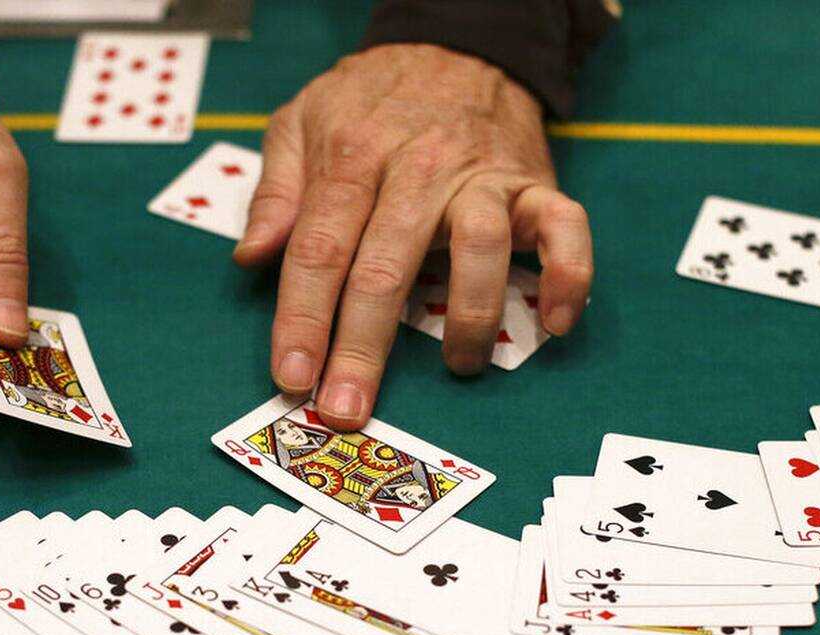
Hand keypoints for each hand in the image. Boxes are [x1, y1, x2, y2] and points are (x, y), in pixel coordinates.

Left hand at [235, 44, 592, 429]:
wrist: (459, 42)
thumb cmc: (369, 98)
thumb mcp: (300, 121)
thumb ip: (276, 192)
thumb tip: (250, 259)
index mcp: (351, 158)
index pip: (318, 251)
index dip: (302, 319)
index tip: (291, 378)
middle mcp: (417, 169)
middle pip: (385, 268)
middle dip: (363, 346)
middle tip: (348, 408)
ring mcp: (481, 177)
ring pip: (479, 250)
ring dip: (468, 318)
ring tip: (455, 366)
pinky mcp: (534, 182)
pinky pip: (565, 229)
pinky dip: (568, 276)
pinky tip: (553, 323)